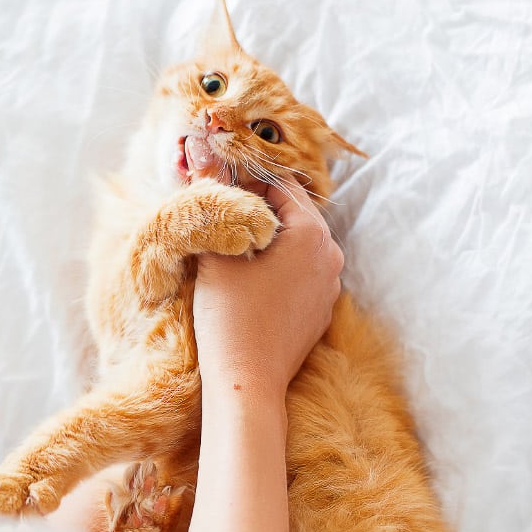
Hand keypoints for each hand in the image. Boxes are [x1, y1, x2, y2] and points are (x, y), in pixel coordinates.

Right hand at [193, 179, 342, 400]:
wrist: (247, 384)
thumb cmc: (230, 317)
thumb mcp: (216, 253)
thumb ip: (212, 195)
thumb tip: (200, 146)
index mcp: (312, 234)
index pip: (280, 184)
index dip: (244, 181)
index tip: (217, 188)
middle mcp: (332, 256)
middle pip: (293, 212)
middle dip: (258, 208)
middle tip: (220, 214)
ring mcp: (330, 286)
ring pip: (298, 243)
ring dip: (268, 239)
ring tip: (231, 248)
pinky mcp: (321, 311)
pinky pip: (301, 273)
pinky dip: (278, 267)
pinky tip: (248, 280)